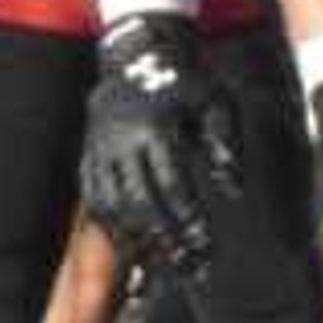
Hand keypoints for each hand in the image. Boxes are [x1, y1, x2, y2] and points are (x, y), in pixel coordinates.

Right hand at [79, 12, 239, 272]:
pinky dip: (114, 226)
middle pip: (141, 201)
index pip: (172, 183)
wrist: (136, 55)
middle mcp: (121, 142)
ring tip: (164, 265)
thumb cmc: (188, 83)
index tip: (206, 245)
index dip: (188, 218)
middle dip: (166, 238)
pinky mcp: (88, 157)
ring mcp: (100, 151)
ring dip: (138, 239)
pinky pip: (96, 200)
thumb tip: (234, 190)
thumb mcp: (216, 103)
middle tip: (191, 267)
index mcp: (155, 128)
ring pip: (113, 205)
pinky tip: (135, 247)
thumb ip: (226, 144)